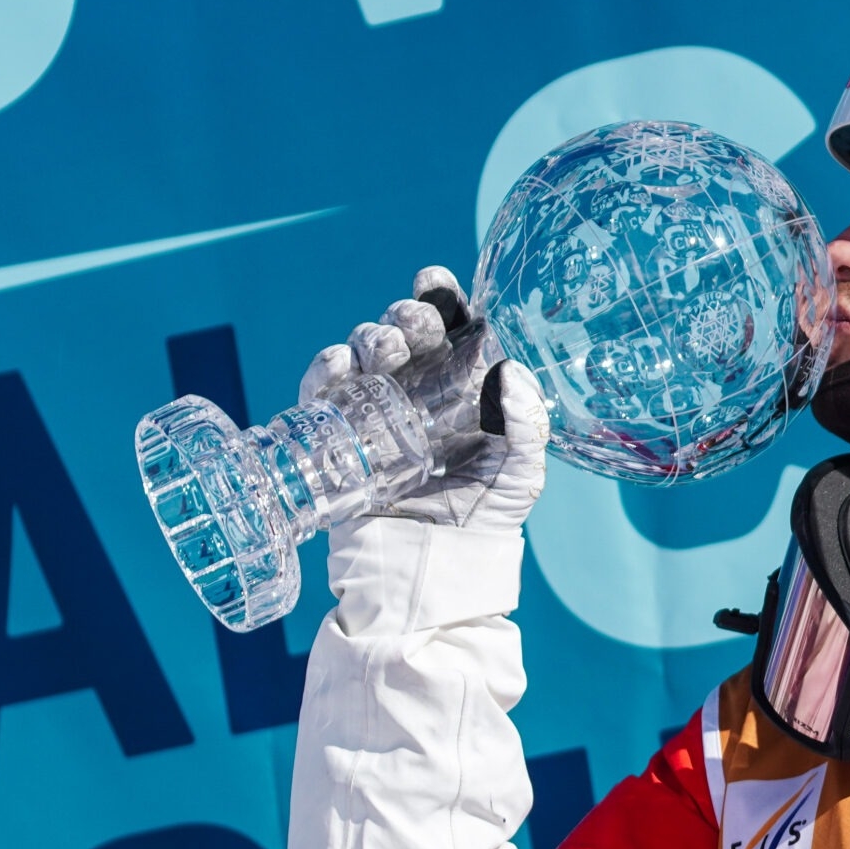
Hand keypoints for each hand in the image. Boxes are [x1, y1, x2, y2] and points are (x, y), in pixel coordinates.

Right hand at [302, 266, 546, 536]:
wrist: (434, 565)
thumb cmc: (485, 515)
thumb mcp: (521, 471)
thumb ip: (526, 424)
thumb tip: (511, 371)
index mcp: (463, 381)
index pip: (451, 322)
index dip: (440, 295)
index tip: (433, 283)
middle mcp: (419, 384)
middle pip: (405, 328)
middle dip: (405, 315)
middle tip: (413, 326)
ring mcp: (377, 404)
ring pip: (364, 348)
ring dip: (370, 337)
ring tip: (382, 352)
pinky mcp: (340, 429)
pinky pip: (324, 387)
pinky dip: (327, 368)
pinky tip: (340, 366)